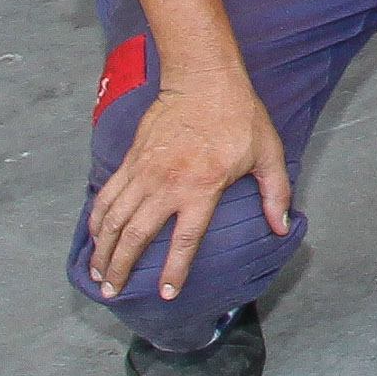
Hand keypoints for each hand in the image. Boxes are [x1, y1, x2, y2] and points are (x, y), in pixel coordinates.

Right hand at [86, 68, 288, 301]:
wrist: (204, 81)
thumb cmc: (240, 117)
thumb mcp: (268, 153)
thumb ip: (275, 192)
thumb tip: (282, 226)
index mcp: (202, 188)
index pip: (184, 240)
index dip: (174, 270)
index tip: (165, 294)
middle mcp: (167, 185)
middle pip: (136, 236)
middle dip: (122, 268)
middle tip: (114, 292)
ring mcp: (144, 173)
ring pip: (114, 220)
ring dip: (103, 250)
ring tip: (99, 274)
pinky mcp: (130, 161)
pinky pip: (107, 196)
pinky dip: (96, 220)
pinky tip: (94, 237)